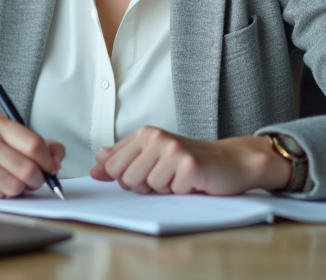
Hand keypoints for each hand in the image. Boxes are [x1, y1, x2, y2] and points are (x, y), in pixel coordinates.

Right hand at [0, 114, 64, 197]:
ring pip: (15, 186)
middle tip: (33, 181)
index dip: (48, 161)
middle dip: (37, 181)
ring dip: (17, 189)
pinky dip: (0, 195)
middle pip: (28, 169)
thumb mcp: (10, 139)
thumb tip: (57, 160)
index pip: (34, 144)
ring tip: (7, 181)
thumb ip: (40, 145)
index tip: (51, 169)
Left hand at [90, 127, 290, 195]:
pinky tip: (192, 181)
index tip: (146, 173)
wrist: (230, 162)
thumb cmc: (188, 162)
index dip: (126, 179)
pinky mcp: (189, 165)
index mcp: (145, 134)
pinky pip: (171, 191)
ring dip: (165, 189)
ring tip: (179, 178)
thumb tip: (95, 167)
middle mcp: (157, 137)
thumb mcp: (152, 157)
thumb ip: (123, 160)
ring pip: (148, 186)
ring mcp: (173, 150)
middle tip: (165, 177)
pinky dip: (181, 192)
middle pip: (127, 178)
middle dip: (144, 186)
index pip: (113, 165)